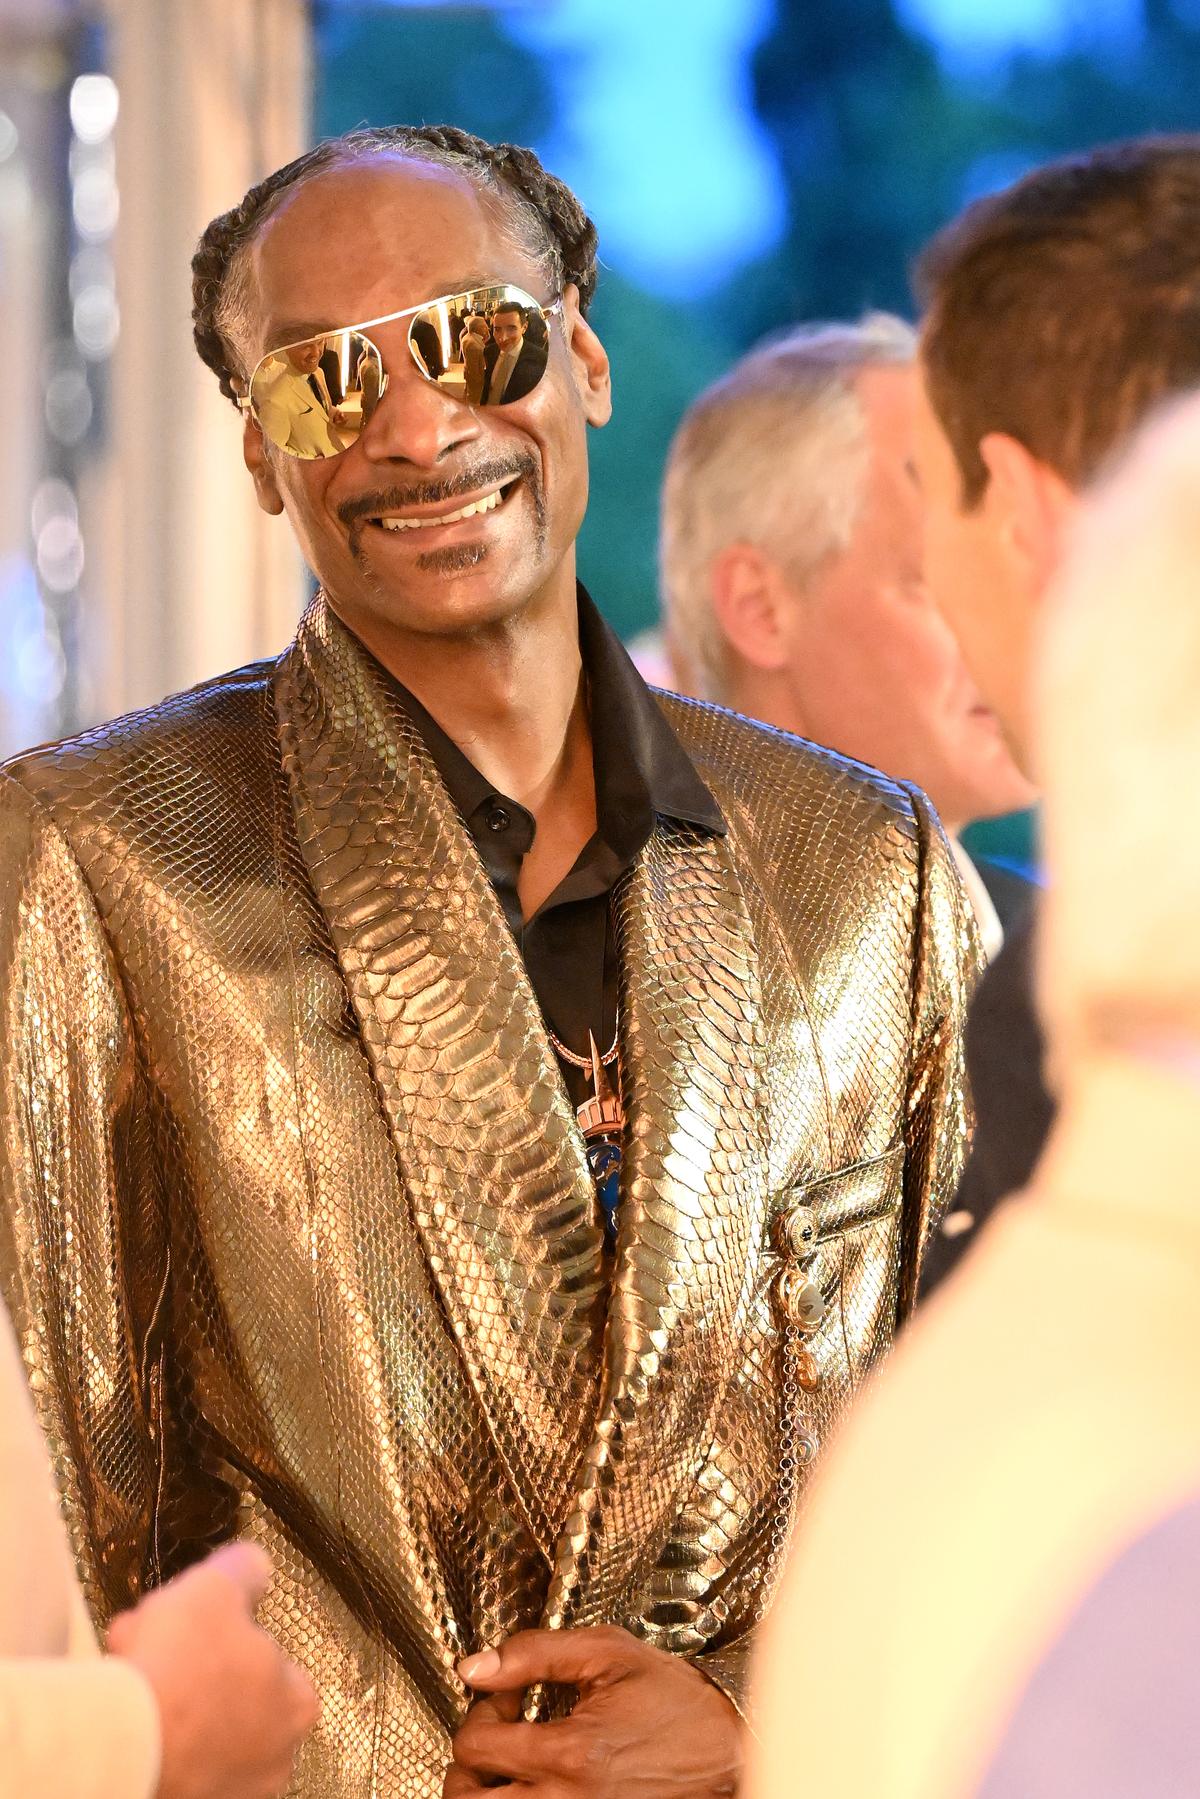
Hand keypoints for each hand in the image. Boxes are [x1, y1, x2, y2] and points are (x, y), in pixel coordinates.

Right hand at [107, 1541, 318, 1798]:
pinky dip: (151, 1730)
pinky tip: (124, 1709)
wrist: (127, 1742)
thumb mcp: (218, 1587)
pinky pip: (171, 1754)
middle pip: (229, 1689)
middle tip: (151, 1638)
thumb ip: (245, 1571)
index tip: (193, 1620)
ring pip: (197, 1721)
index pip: (270, 1658)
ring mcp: (231, 1788)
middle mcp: (274, 1755)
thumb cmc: (184, 1664)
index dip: (227, 1631)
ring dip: (166, 1691)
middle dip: (189, 1658)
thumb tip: (257, 1565)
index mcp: (296, 1703)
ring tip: (128, 1668)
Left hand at [447, 1625, 741, 1797]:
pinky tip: (537, 1781)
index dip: (479, 1713)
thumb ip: (534, 1653)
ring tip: (508, 1763)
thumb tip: (474, 1666)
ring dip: (487, 1791)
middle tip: (491, 1738)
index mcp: (570, 1753)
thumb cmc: (675, 1700)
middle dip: (466, 1766)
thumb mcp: (607, 1652)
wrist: (727, 1748)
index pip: (474, 1747)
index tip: (504, 1698)